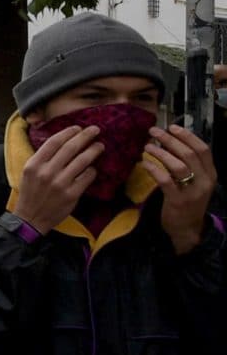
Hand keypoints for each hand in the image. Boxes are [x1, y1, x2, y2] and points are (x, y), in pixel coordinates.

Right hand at [14, 125, 101, 234]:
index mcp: (34, 165)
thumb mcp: (28, 173)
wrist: (30, 219)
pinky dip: (92, 171)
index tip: (78, 128)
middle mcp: (46, 172)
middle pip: (70, 148)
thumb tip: (62, 142)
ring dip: (93, 150)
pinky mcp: (71, 195)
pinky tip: (92, 169)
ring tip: (99, 146)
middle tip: (95, 130)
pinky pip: (87, 177)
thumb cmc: (30, 194)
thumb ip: (42, 158)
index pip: (53, 142)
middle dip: (85, 136)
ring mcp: (60, 184)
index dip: (68, 132)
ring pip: (82, 160)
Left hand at [142, 125, 216, 254]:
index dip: (188, 136)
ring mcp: (192, 191)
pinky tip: (144, 163)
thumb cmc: (188, 200)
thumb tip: (171, 141)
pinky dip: (154, 169)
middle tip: (154, 132)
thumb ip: (188, 164)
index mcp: (210, 173)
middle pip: (189, 154)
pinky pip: (166, 181)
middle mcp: (205, 181)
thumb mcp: (195, 181)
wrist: (187, 227)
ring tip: (147, 147)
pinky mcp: (178, 201)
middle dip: (170, 140)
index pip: (203, 149)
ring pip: (178, 166)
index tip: (172, 126)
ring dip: (161, 153)